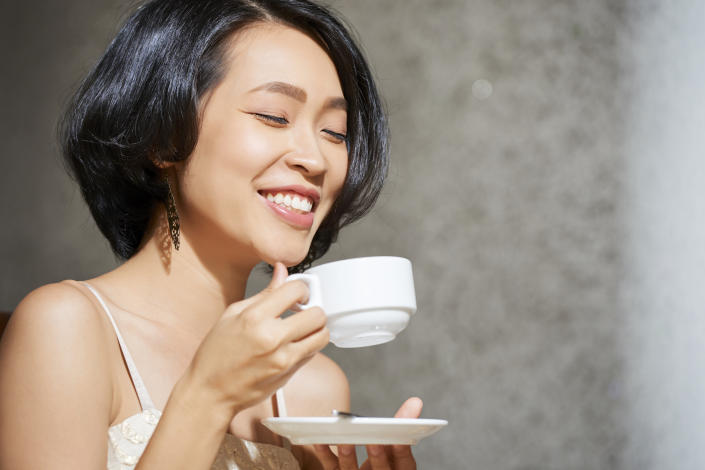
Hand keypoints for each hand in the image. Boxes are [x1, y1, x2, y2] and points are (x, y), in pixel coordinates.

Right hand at [182, 262, 329, 414]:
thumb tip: (282, 272)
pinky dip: (310, 344)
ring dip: (316, 328)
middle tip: (303, 310)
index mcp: (255, 318)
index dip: (300, 288)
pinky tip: (294, 342)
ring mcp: (283, 358)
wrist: (211, 392)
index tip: (297, 293)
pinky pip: (314, 352)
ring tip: (302, 327)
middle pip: (317, 314)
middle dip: (313, 308)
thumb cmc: (216, 355)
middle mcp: (272, 338)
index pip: (296, 290)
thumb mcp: (232, 314)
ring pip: (322, 335)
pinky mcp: (289, 373)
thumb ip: (264, 292)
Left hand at [313, 397, 422, 469]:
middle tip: (373, 442)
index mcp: (399, 469)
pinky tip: (321, 440)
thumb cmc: (384, 457)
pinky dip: (326, 454)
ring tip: (346, 441)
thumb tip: (415, 402)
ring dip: (349, 457)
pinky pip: (331, 468)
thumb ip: (402, 424)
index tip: (399, 439)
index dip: (402, 452)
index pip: (405, 464)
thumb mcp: (395, 444)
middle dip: (378, 457)